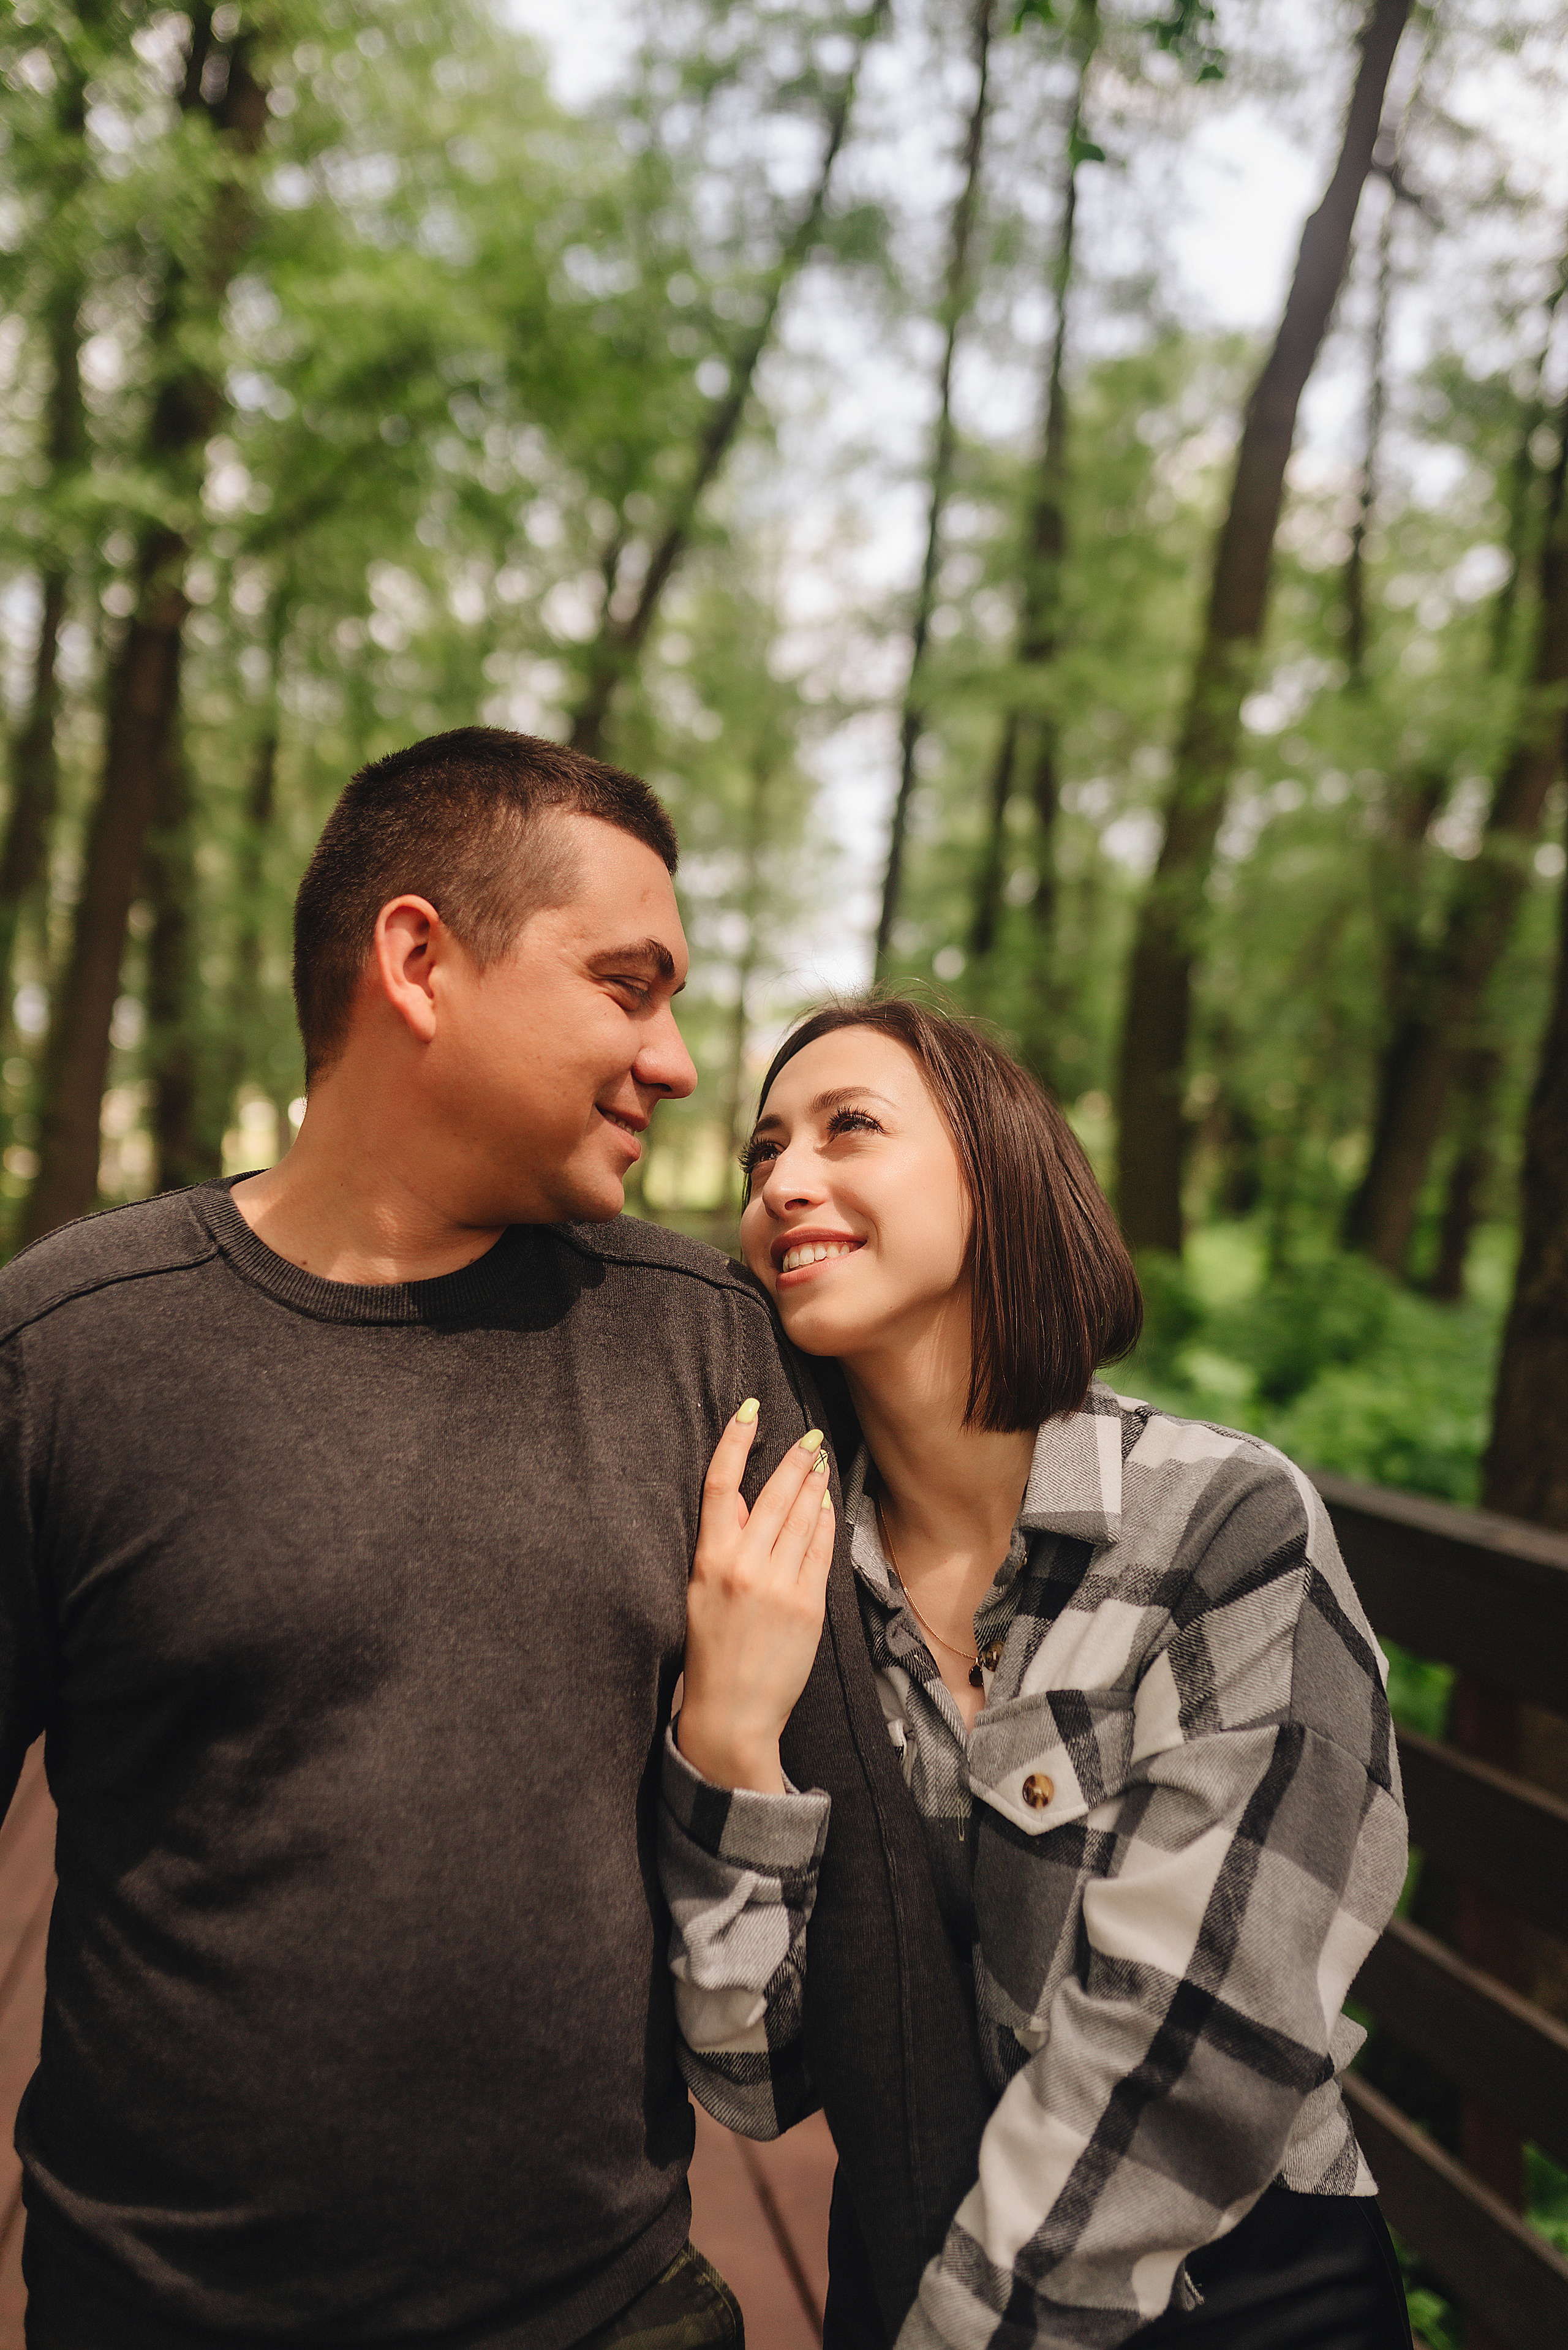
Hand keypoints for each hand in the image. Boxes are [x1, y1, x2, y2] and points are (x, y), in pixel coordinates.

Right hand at [675, 1402, 835, 1793]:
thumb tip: (746, 1505)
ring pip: (803, 1517)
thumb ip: (722, 1547)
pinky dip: (826, 1522)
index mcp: (709, 1560)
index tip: (748, 1409)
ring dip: (814, 1484)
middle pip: (774, 1494)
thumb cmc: (711, 1652)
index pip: (721, 1485)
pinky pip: (821, 1550)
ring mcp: (779, 1585)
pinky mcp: (808, 1605)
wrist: (731, 1713)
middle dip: (794, 1459)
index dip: (734, 1441)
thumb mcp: (700, 1593)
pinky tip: (827, 1505)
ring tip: (820, 1462)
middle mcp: (745, 1566)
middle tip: (808, 1436)